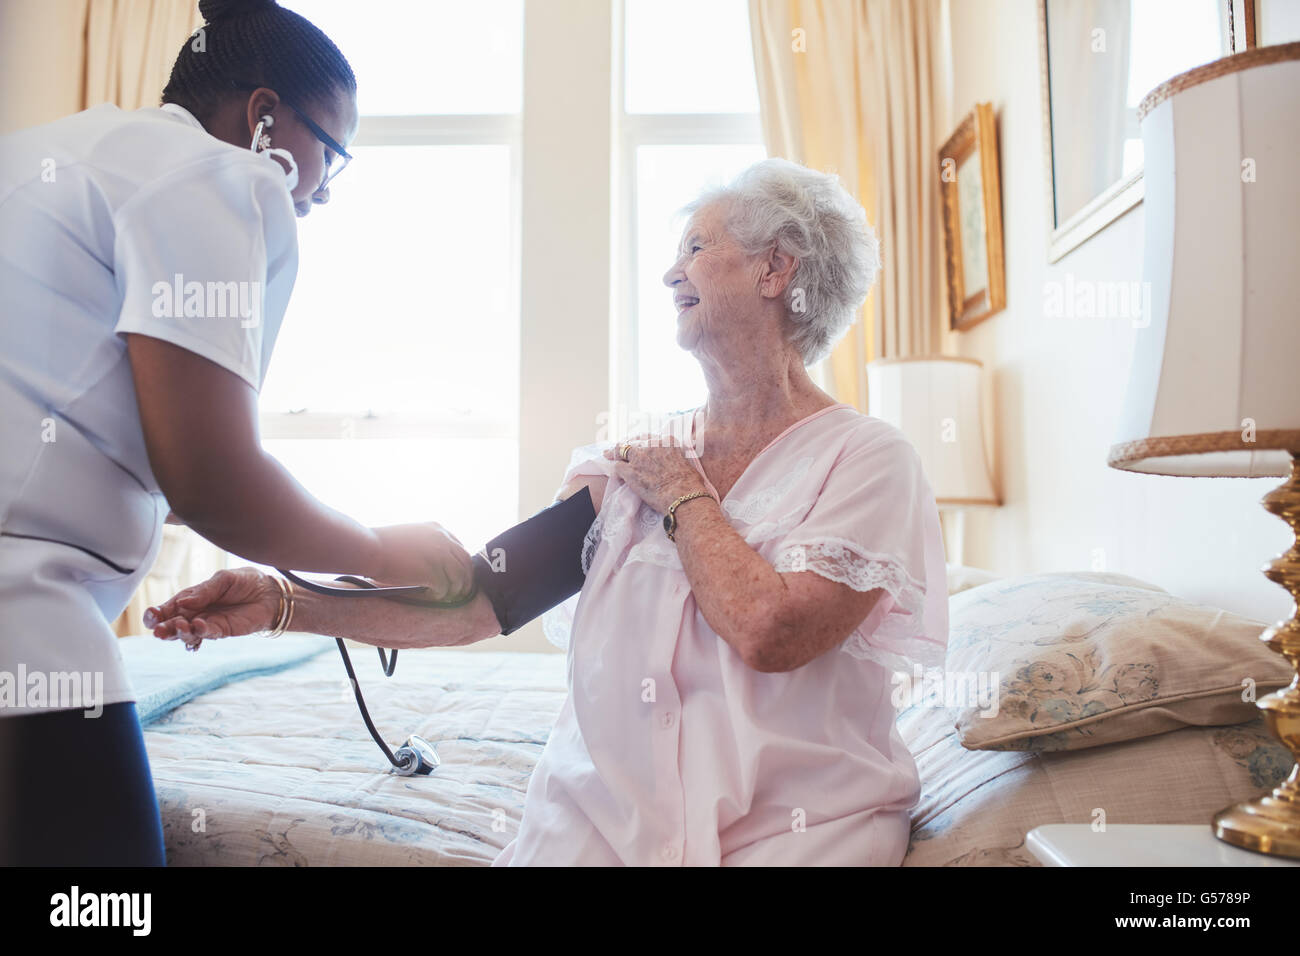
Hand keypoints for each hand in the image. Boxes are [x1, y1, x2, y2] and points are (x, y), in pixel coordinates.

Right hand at [145, 567, 279, 649]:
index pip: (168, 608)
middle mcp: (195, 613)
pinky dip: (201, 631)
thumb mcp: (223, 579)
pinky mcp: (222, 631)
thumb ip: (204, 591)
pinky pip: (208, 634)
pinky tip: (198, 626)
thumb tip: (183, 603)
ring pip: (187, 633)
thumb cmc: (246, 582)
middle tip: (158, 630)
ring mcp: (208, 624)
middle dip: (163, 628)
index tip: (152, 615)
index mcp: (191, 599)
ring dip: (180, 632)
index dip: (157, 614)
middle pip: (173, 624)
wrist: (270, 592)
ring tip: (180, 626)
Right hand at [369, 522, 474, 599]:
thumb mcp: (411, 535)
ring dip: (455, 589)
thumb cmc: (381, 544)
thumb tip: (434, 561)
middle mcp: (443, 539)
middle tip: (462, 591)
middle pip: (465, 562)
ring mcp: (439, 555)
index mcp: (438, 529)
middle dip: (465, 578)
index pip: (460, 548)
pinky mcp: (432, 572)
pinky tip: (433, 597)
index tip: (459, 574)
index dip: (461, 564)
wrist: (369, 548)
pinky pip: (444, 588)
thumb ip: (426, 544)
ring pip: (458, 577)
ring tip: (448, 598)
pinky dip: (441, 595)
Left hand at [603, 435, 711, 513]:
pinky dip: (616, 469)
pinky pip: (617, 466)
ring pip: (620, 450)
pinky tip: (615, 472)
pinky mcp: (630, 471)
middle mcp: (652, 445)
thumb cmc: (690, 484)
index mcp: (667, 441)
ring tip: (608, 454)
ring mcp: (639, 457)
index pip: (648, 437)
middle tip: (618, 448)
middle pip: (633, 441)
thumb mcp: (685, 461)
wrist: (684, 496)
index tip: (636, 444)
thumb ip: (674, 456)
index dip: (640, 441)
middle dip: (625, 445)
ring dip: (615, 453)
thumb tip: (672, 462)